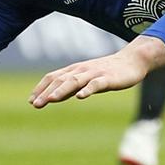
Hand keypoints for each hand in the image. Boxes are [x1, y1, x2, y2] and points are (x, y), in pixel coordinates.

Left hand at [30, 35, 164, 107]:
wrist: (133, 60)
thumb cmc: (107, 70)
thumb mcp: (86, 77)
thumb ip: (70, 86)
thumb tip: (51, 96)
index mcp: (75, 70)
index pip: (53, 77)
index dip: (41, 88)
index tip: (30, 100)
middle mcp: (82, 70)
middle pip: (60, 80)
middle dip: (46, 92)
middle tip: (35, 104)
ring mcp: (95, 73)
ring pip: (75, 81)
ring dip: (61, 90)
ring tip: (50, 99)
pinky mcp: (108, 78)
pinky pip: (96, 84)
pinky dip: (87, 89)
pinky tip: (80, 97)